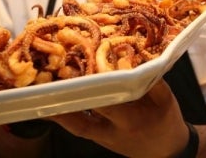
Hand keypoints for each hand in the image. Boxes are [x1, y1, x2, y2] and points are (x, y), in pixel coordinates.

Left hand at [49, 79, 189, 157]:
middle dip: (68, 98)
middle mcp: (113, 130)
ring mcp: (103, 137)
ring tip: (37, 96)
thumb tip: (139, 57)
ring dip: (57, 110)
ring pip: (76, 125)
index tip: (80, 68)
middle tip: (49, 80)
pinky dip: (64, 116)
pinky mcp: (99, 139)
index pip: (107, 101)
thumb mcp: (167, 99)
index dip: (92, 87)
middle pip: (84, 115)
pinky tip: (48, 106)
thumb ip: (154, 80)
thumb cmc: (167, 121)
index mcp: (131, 119)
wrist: (167, 152)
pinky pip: (78, 127)